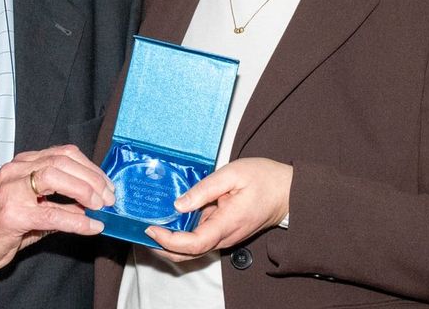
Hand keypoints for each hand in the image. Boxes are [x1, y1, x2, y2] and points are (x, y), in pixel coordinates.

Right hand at [0, 144, 115, 273]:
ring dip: (85, 190)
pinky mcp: (12, 214)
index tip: (107, 185)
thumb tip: (94, 204)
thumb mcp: (37, 208)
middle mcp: (16, 170)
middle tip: (109, 198)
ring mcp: (11, 190)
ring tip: (101, 207)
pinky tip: (91, 227)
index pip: (63, 153)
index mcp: (23, 164)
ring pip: (55, 176)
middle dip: (92, 178)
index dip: (90, 167)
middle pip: (62, 161)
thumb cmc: (4, 226)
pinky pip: (52, 213)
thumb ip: (62, 202)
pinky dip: (76, 220)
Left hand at [144, 157, 291, 262]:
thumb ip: (204, 189)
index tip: (150, 228)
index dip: (168, 241)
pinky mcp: (225, 231)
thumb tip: (179, 204)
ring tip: (150, 226)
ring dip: (170, 243)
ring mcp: (225, 236)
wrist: (288, 192)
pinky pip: (201, 239)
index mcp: (227, 223)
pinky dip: (182, 236)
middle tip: (141, 231)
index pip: (192, 244)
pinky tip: (170, 221)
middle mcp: (225, 236)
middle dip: (162, 247)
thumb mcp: (233, 174)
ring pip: (193, 250)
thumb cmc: (264, 179)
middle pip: (188, 254)